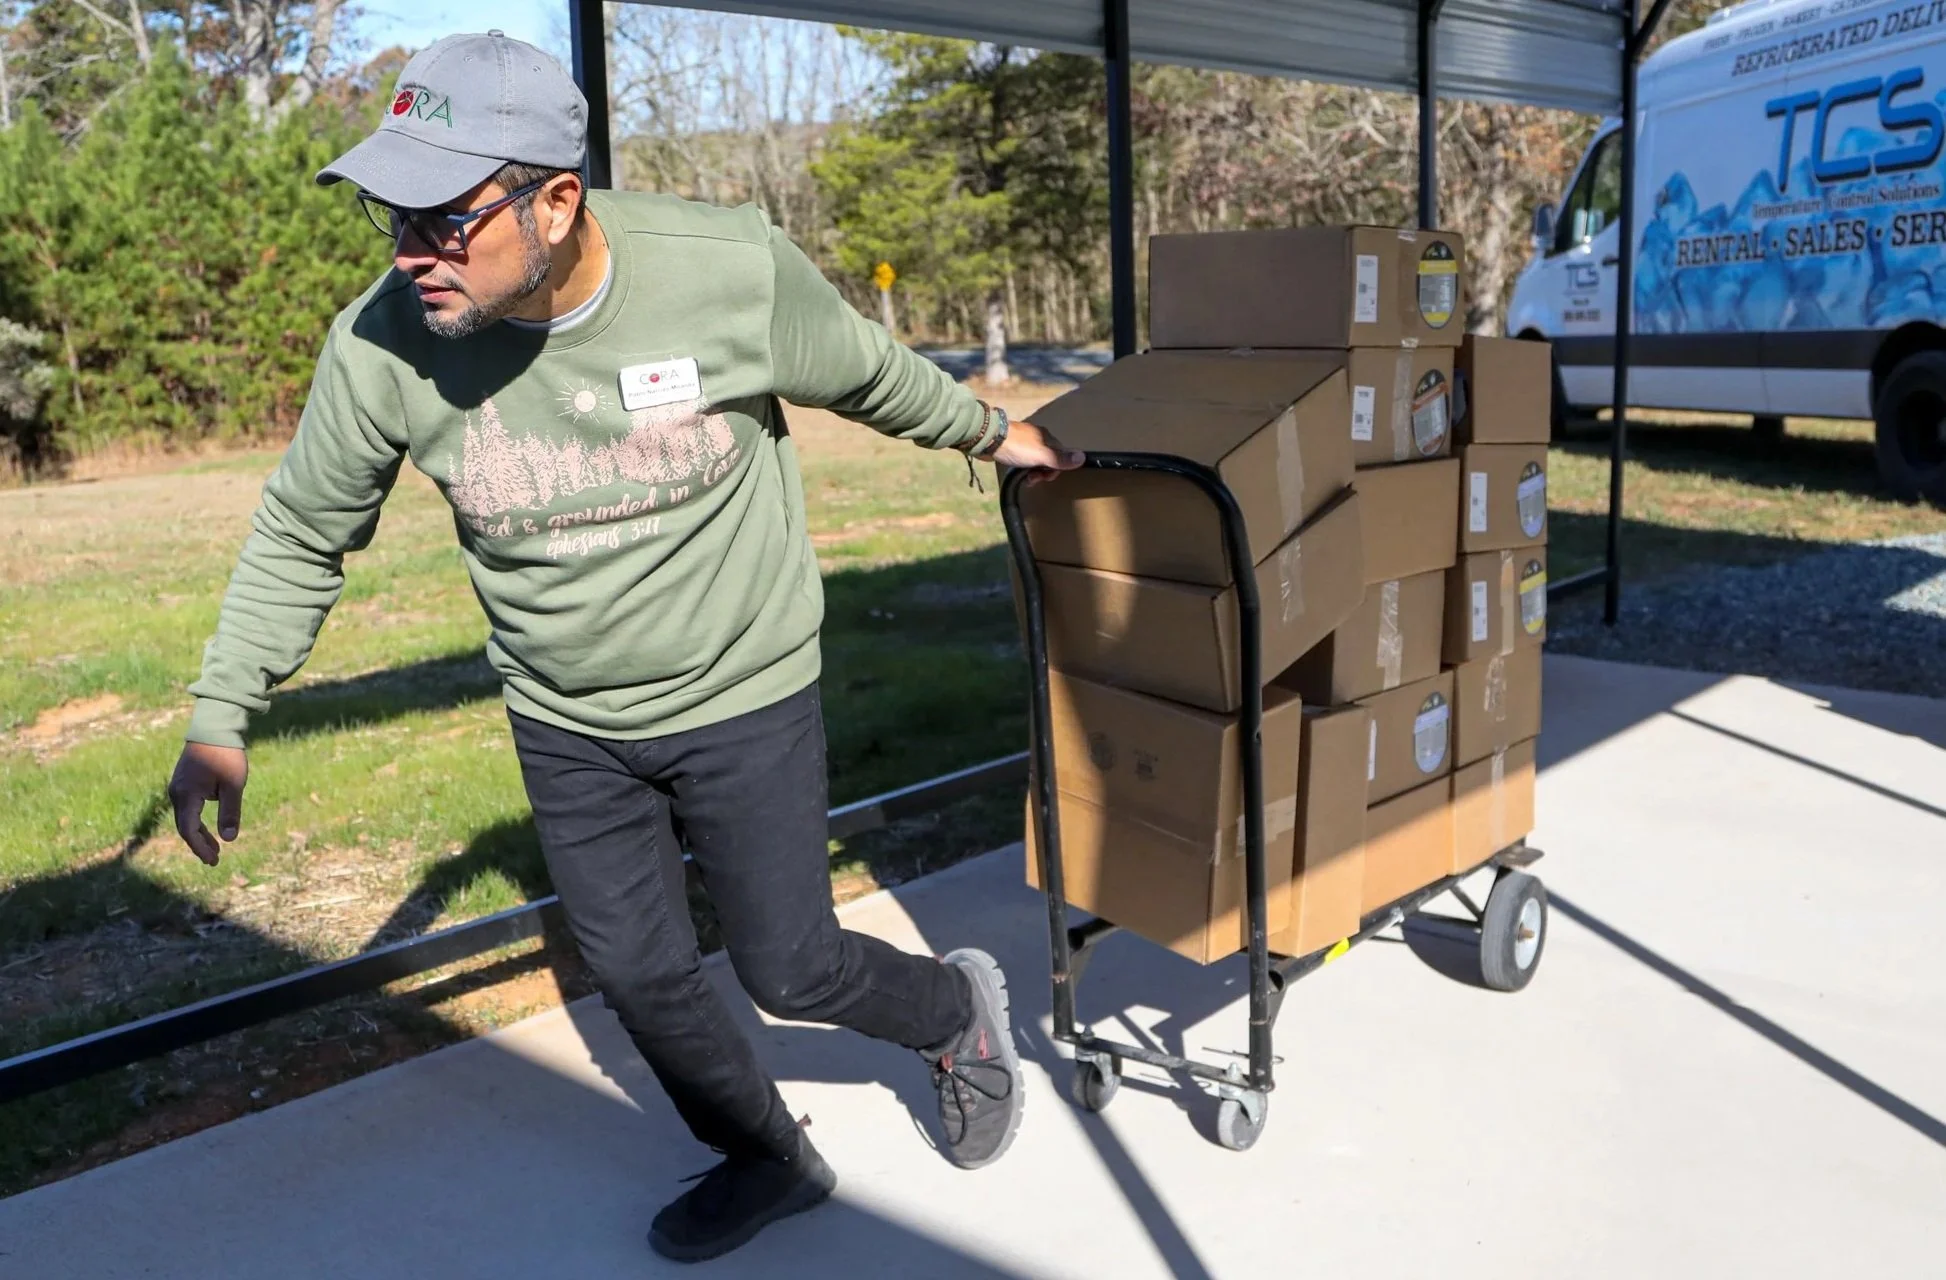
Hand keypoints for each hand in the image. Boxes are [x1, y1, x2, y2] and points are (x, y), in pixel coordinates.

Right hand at [168, 741, 248, 866]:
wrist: (214, 728)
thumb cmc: (226, 756)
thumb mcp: (232, 786)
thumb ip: (229, 812)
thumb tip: (229, 839)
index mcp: (186, 795)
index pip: (188, 830)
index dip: (200, 847)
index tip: (214, 861)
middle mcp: (177, 793)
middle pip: (184, 826)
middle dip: (199, 844)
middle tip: (215, 860)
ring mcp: (178, 787)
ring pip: (185, 818)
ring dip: (198, 834)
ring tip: (215, 849)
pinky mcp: (183, 782)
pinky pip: (187, 808)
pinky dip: (196, 821)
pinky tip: (208, 829)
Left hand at [988, 418, 1084, 485]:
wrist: (988, 439)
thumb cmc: (1017, 447)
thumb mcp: (1041, 455)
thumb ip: (1060, 459)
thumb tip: (1083, 457)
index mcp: (1046, 436)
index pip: (1060, 455)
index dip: (1055, 469)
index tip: (1045, 477)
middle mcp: (1037, 436)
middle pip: (1048, 458)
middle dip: (1043, 472)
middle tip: (1033, 479)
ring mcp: (1023, 440)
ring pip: (1035, 459)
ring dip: (1033, 471)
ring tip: (1025, 479)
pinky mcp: (1011, 445)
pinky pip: (1023, 458)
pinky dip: (1023, 467)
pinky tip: (1017, 472)